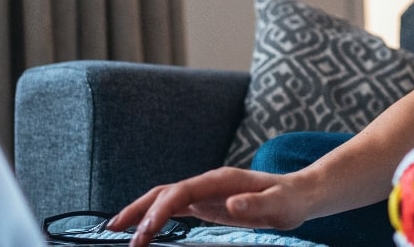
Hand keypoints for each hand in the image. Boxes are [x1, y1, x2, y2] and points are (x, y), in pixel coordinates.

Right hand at [107, 167, 311, 246]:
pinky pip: (174, 208)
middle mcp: (207, 184)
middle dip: (137, 209)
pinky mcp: (206, 204)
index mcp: (220, 181)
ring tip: (115, 229)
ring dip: (140, 212)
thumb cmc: (290, 200)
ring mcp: (205, 193)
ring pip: (164, 199)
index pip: (180, 193)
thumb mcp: (279, 205)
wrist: (300, 194)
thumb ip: (255, 204)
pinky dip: (155, 217)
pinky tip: (142, 229)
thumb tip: (229, 205)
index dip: (159, 212)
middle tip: (114, 231)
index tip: (144, 233)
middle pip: (163, 192)